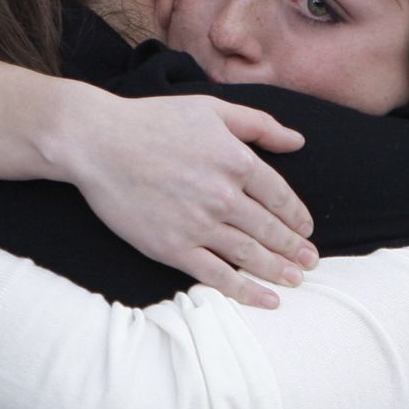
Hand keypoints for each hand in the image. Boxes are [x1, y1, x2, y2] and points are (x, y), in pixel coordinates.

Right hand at [68, 93, 317, 307]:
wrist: (97, 142)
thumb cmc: (153, 120)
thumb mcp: (211, 109)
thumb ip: (259, 124)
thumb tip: (298, 141)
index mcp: (236, 161)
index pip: (280, 197)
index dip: (297, 217)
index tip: (306, 229)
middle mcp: (223, 196)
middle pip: (271, 230)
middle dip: (295, 249)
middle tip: (311, 262)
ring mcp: (198, 225)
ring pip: (250, 255)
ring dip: (278, 271)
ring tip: (297, 280)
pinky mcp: (173, 248)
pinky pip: (218, 276)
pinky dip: (246, 291)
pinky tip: (267, 299)